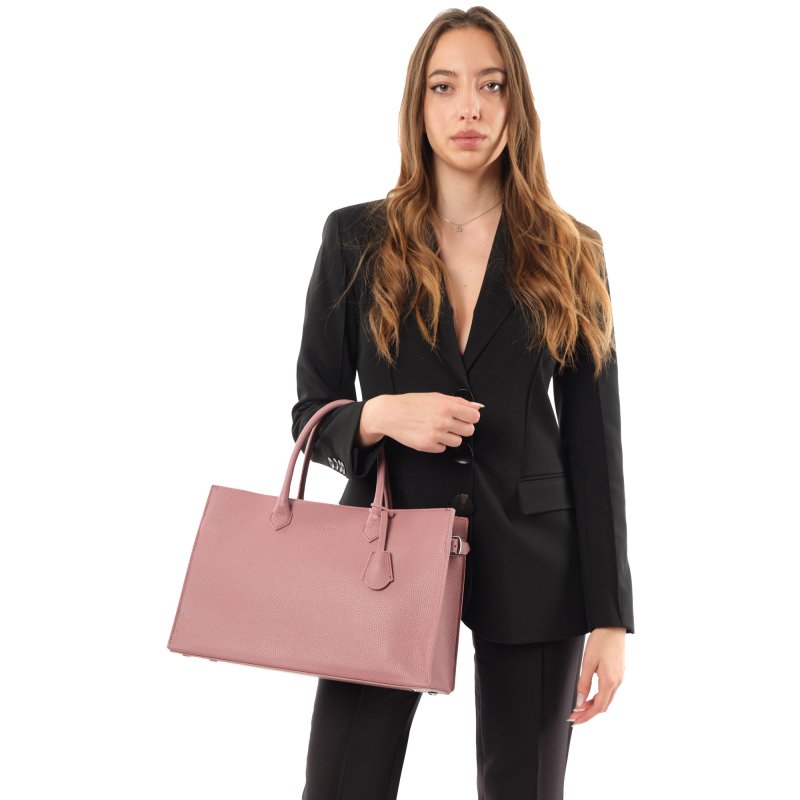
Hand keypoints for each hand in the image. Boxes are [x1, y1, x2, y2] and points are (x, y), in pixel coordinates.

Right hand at [367, 392, 483, 453]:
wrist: (390, 414)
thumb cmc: (411, 404)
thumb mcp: (436, 397)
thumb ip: (458, 402)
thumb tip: (476, 407)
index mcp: (446, 407)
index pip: (474, 416)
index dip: (471, 417)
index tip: (466, 417)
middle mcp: (443, 421)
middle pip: (469, 431)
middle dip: (462, 427)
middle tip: (451, 423)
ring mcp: (436, 435)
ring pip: (457, 441)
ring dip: (450, 436)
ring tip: (437, 428)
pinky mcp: (428, 446)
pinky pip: (443, 448)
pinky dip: (438, 443)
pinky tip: (428, 434)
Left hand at [567, 627, 625, 724]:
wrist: (612, 626)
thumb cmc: (601, 641)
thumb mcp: (588, 662)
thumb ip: (583, 683)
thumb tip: (580, 702)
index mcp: (610, 681)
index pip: (598, 707)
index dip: (586, 716)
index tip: (575, 721)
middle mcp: (617, 682)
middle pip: (603, 706)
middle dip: (588, 713)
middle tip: (574, 716)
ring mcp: (619, 678)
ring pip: (606, 699)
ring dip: (593, 706)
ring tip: (579, 708)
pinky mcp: (618, 673)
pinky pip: (609, 691)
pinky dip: (598, 697)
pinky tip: (589, 696)